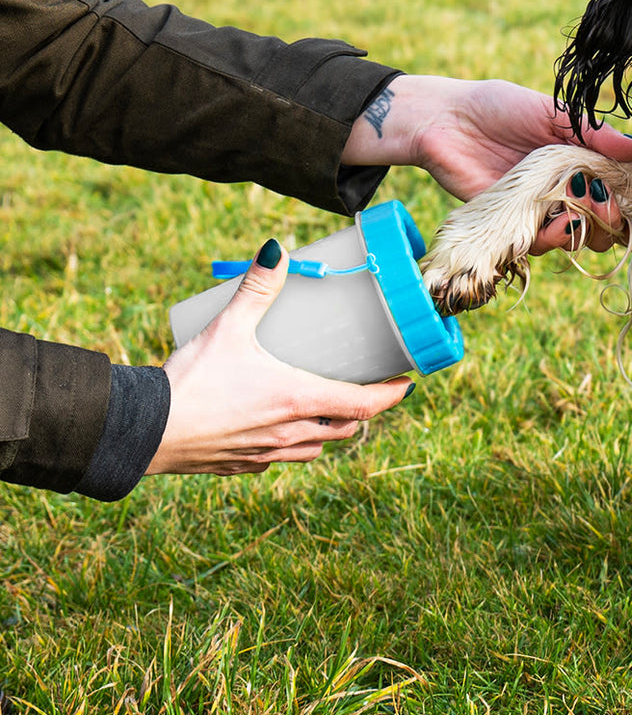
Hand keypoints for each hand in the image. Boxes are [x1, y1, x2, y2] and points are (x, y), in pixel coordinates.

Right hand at [149, 241, 412, 475]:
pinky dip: (292, 445)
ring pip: (316, 448)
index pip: (364, 404)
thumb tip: (277, 249)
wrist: (142, 433)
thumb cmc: (190, 382)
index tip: (406, 383)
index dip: (391, 395)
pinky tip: (279, 427)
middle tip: (366, 387)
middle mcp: (290, 433)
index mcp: (298, 400)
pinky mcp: (241, 465)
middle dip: (362, 410)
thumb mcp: (228, 328)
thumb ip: (256, 288)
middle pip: (345, 428)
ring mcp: (266, 454)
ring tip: (326, 406)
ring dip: (329, 430)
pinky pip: (280, 460)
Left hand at [341, 75, 631, 252]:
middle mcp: (564, 189)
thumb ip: (594, 133)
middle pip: (603, 219)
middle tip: (611, 211)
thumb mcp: (552, 112)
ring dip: (584, 232)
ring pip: (576, 236)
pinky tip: (554, 225)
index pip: (618, 186)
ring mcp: (540, 209)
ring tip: (580, 217)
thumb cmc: (498, 107)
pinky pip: (541, 244)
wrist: (443, 120)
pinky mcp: (512, 227)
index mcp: (580, 160)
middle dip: (612, 220)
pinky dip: (553, 239)